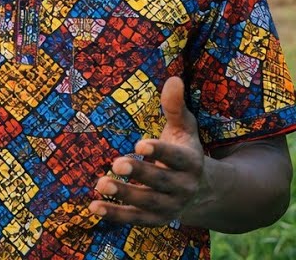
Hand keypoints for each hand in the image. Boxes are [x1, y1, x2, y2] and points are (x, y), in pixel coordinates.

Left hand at [89, 76, 205, 225]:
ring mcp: (170, 205)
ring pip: (147, 202)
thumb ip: (175, 107)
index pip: (176, 158)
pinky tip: (94, 206)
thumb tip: (174, 78)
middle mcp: (183, 186)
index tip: (140, 144)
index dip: (159, 152)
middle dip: (139, 173)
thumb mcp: (184, 129)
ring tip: (100, 184)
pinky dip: (115, 214)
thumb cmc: (185, 151)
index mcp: (191, 162)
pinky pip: (134, 218)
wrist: (204, 191)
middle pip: (160, 182)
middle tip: (116, 163)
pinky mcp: (155, 218)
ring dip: (124, 195)